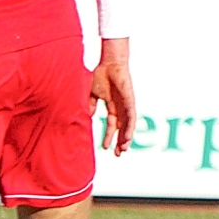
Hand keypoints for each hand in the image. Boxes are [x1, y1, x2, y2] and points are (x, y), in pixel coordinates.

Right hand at [91, 38, 135, 156]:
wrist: (109, 63)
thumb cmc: (100, 75)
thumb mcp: (92, 95)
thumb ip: (90, 106)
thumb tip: (87, 118)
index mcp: (112, 106)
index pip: (112, 125)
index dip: (109, 137)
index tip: (105, 148)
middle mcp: (121, 108)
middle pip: (122, 128)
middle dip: (120, 142)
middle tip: (119, 154)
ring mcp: (126, 105)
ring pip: (128, 125)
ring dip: (126, 138)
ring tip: (124, 150)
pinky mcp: (130, 101)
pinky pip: (131, 117)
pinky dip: (130, 128)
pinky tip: (128, 137)